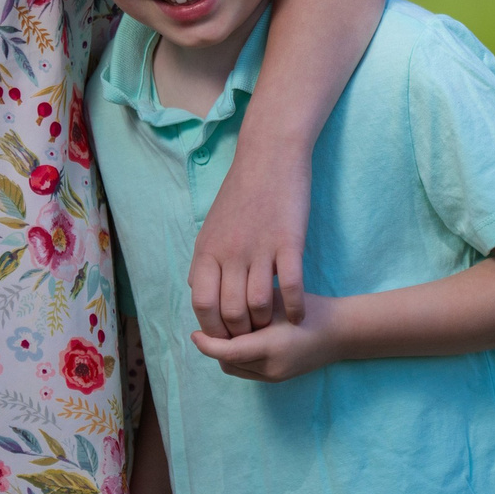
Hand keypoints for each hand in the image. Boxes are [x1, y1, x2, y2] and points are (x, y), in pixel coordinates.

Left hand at [187, 144, 308, 336]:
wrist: (269, 157)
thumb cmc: (241, 192)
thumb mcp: (211, 226)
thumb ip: (205, 261)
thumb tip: (197, 291)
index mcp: (208, 250)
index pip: (202, 304)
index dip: (213, 328)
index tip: (225, 336)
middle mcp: (230, 252)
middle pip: (230, 312)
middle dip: (241, 333)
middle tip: (252, 337)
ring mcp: (259, 248)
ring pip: (258, 305)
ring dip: (266, 323)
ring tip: (273, 327)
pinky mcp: (289, 243)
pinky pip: (291, 286)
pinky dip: (293, 308)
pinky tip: (297, 316)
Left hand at [190, 292, 340, 382]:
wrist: (340, 331)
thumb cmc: (307, 308)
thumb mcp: (275, 301)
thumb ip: (248, 307)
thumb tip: (216, 309)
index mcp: (271, 347)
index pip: (228, 352)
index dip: (207, 344)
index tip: (194, 334)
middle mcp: (271, 367)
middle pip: (228, 363)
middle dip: (214, 349)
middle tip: (207, 328)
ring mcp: (276, 377)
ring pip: (236, 370)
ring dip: (225, 355)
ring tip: (223, 333)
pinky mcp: (278, 379)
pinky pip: (247, 371)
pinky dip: (238, 359)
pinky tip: (239, 339)